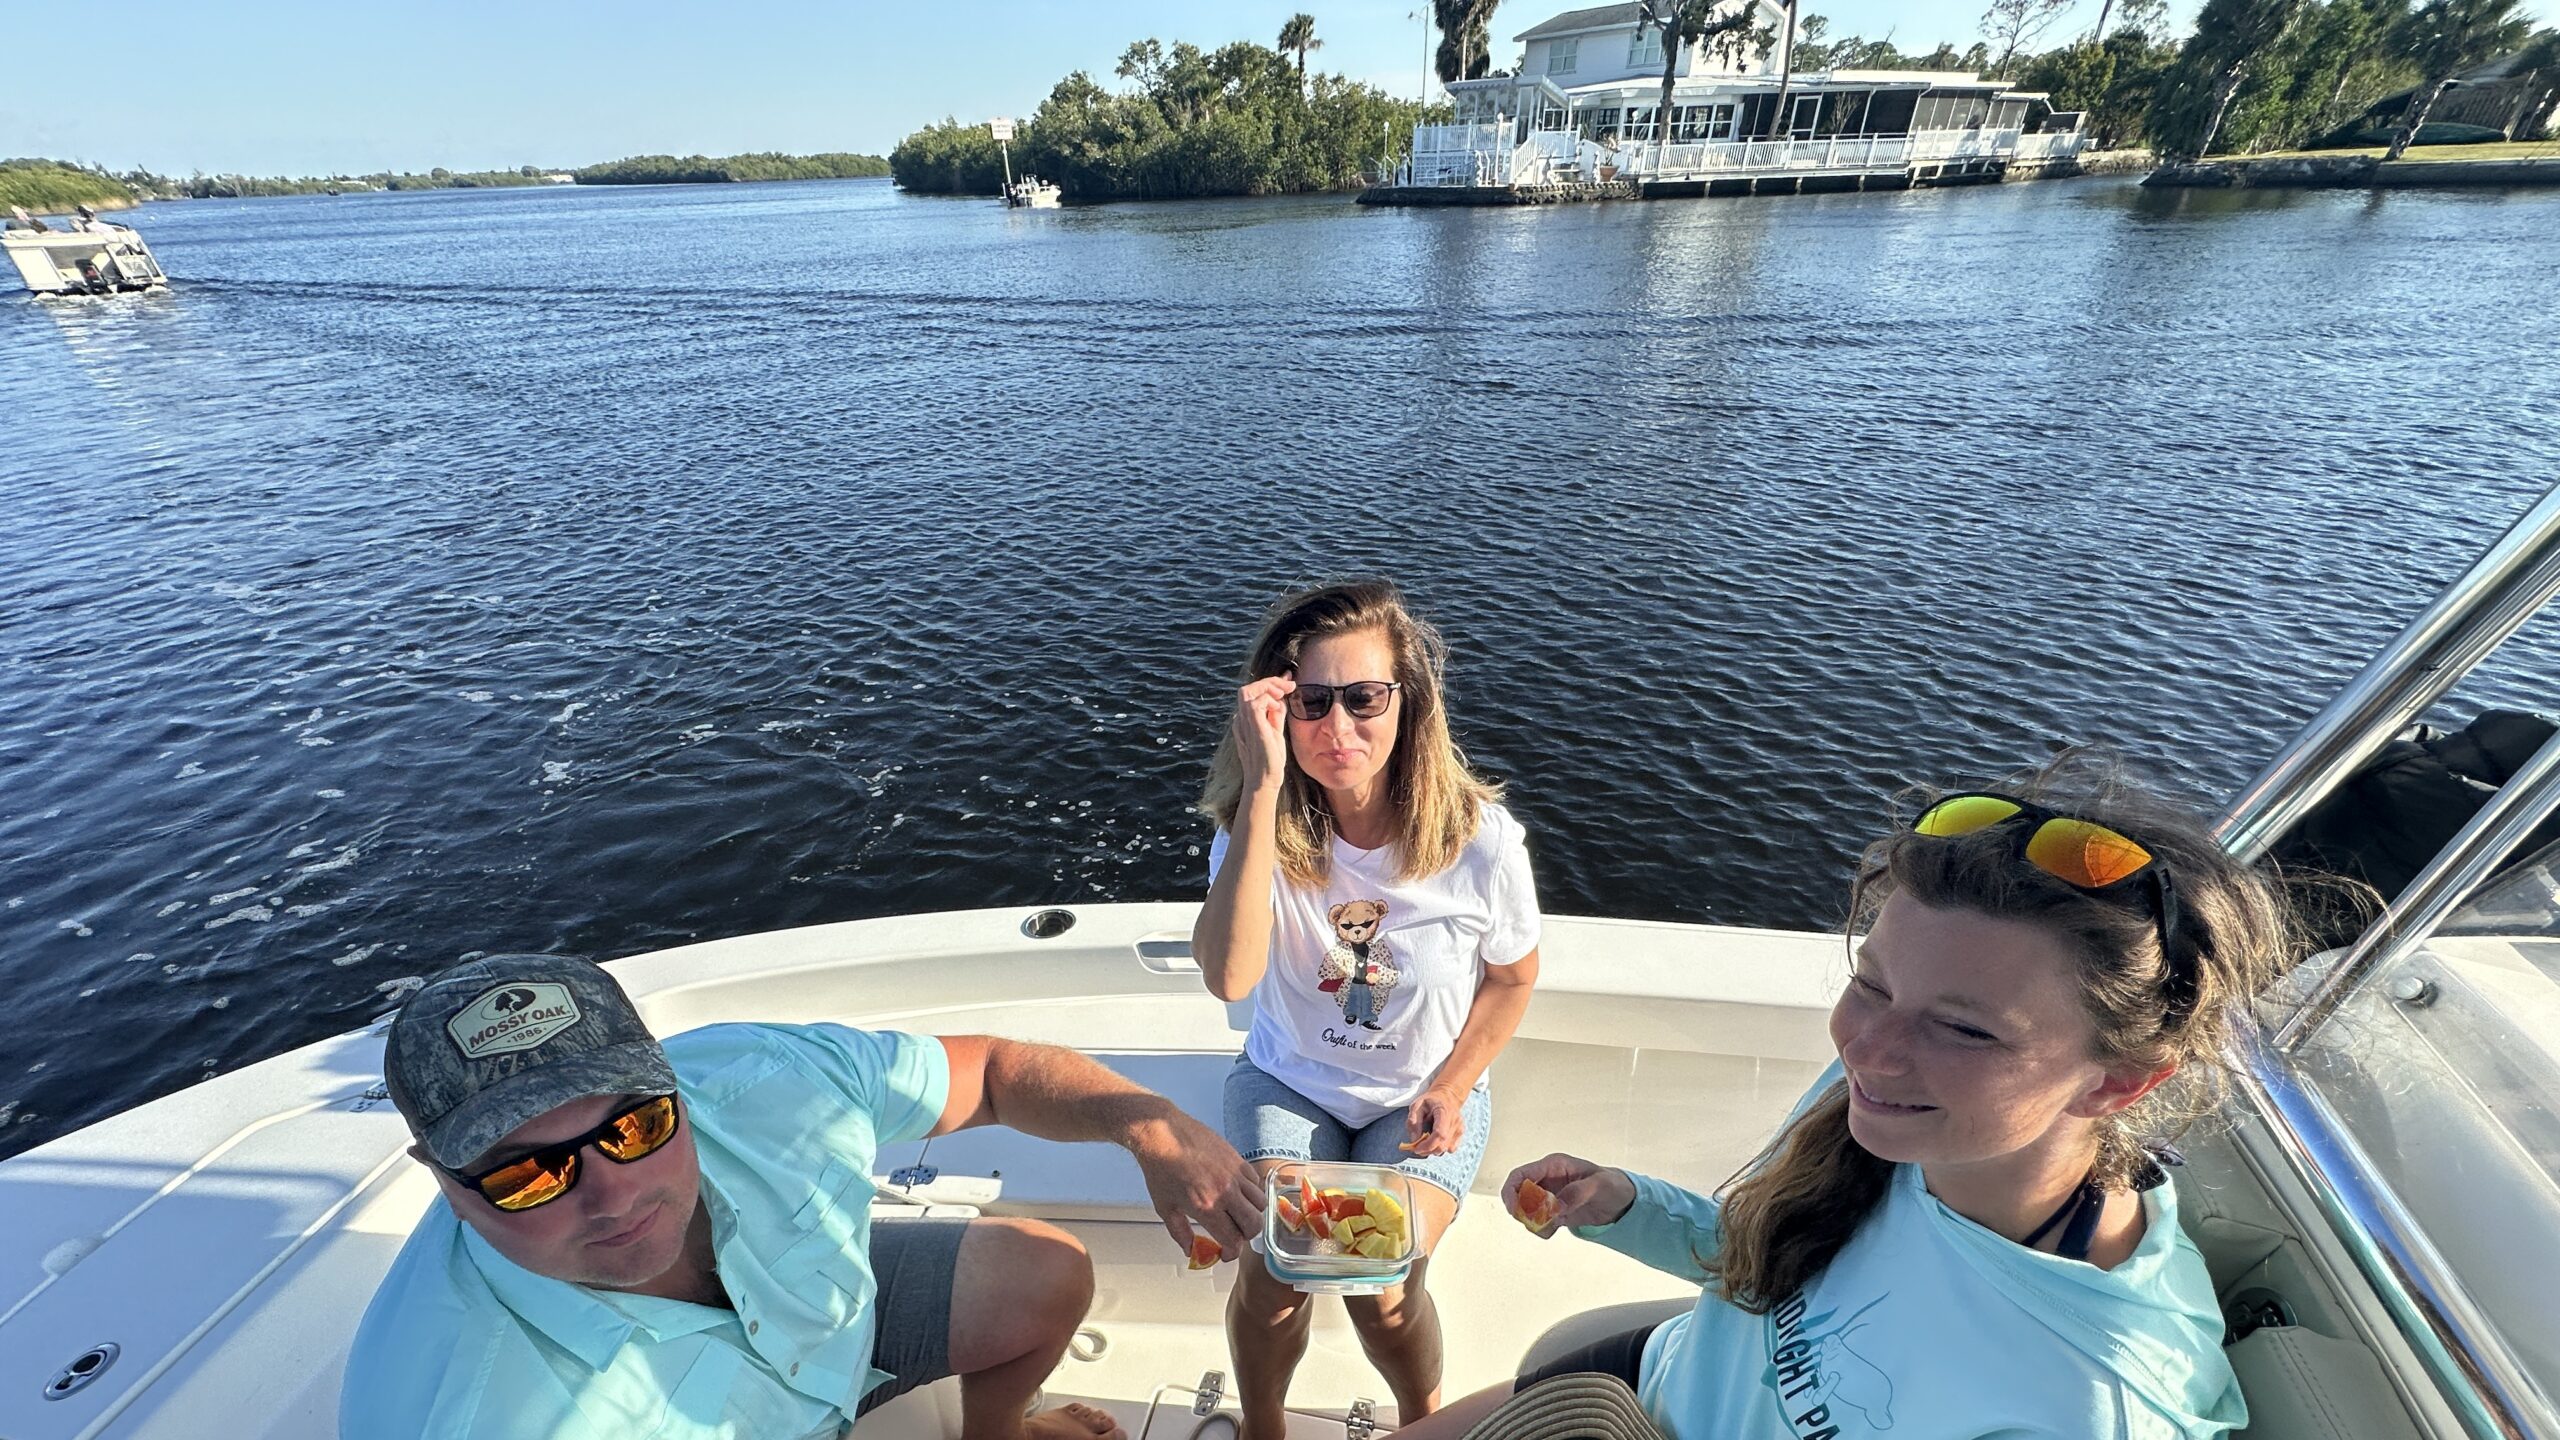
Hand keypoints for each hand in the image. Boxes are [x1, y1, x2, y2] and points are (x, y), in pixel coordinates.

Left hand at [1129, 1109, 1265, 1260]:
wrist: (1162, 1135)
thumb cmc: (1160, 1170)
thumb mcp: (1165, 1208)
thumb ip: (1180, 1233)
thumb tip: (1190, 1250)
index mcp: (1206, 1208)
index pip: (1233, 1240)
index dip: (1231, 1252)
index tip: (1225, 1253)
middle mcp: (1225, 1192)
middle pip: (1254, 1225)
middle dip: (1246, 1237)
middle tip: (1234, 1236)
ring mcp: (1234, 1175)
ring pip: (1260, 1204)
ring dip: (1252, 1215)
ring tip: (1238, 1214)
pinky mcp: (1238, 1160)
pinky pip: (1256, 1182)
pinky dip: (1251, 1193)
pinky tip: (1237, 1193)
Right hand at [1231, 675, 1294, 796]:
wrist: (1266, 780)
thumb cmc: (1270, 760)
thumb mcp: (1275, 730)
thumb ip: (1276, 713)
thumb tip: (1282, 696)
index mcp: (1245, 720)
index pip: (1253, 693)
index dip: (1270, 683)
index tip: (1288, 682)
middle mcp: (1241, 719)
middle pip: (1248, 688)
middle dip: (1270, 682)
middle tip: (1289, 685)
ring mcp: (1244, 723)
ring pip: (1248, 691)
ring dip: (1268, 687)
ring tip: (1283, 694)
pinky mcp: (1252, 727)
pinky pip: (1255, 702)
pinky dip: (1269, 699)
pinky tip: (1278, 707)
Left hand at [1404, 1086, 1466, 1157]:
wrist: (1446, 1097)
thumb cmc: (1429, 1101)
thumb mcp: (1416, 1105)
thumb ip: (1413, 1121)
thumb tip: (1414, 1140)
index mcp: (1444, 1111)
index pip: (1439, 1134)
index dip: (1427, 1145)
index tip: (1416, 1149)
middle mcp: (1455, 1121)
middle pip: (1443, 1145)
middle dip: (1428, 1150)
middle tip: (1417, 1147)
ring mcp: (1460, 1128)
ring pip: (1447, 1149)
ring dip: (1434, 1150)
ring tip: (1426, 1141)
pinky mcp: (1461, 1133)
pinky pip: (1451, 1148)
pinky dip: (1441, 1148)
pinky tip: (1435, 1140)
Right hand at [1503, 1153, 1635, 1232]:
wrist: (1623, 1201)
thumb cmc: (1612, 1184)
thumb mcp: (1600, 1184)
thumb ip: (1577, 1192)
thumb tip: (1557, 1205)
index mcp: (1553, 1166)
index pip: (1521, 1174)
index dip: (1511, 1190)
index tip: (1514, 1208)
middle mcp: (1547, 1180)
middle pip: (1517, 1193)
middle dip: (1520, 1210)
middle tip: (1533, 1222)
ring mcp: (1549, 1197)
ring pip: (1525, 1210)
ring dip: (1532, 1222)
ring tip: (1551, 1227)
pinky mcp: (1554, 1212)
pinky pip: (1539, 1222)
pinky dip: (1541, 1230)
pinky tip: (1553, 1231)